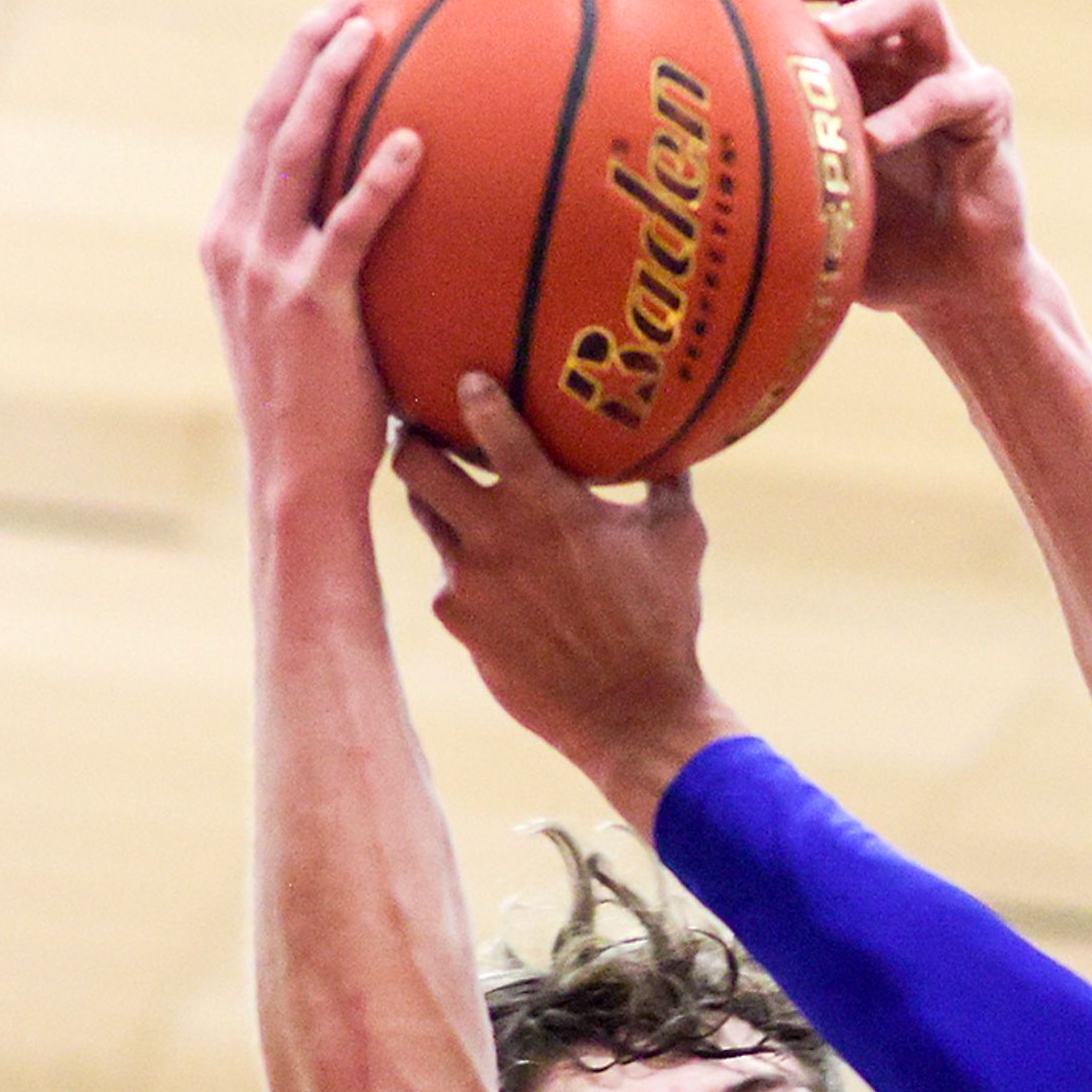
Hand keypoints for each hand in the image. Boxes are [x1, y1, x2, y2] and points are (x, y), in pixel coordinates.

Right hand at [204, 0, 421, 505]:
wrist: (298, 473)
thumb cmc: (322, 404)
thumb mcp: (311, 318)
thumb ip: (330, 262)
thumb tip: (393, 223)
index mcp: (230, 238)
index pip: (260, 137)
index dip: (292, 73)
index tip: (331, 25)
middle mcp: (235, 241)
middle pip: (268, 121)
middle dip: (305, 52)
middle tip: (351, 3)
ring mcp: (267, 269)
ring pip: (294, 151)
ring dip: (330, 84)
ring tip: (372, 35)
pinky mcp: (312, 303)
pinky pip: (347, 226)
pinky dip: (378, 180)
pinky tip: (412, 144)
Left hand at [395, 377, 738, 802]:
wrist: (630, 710)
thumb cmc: (662, 620)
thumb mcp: (679, 539)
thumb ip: (668, 482)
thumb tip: (677, 442)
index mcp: (545, 501)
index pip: (484, 422)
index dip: (468, 394)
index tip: (465, 381)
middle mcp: (493, 532)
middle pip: (414, 463)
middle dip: (412, 441)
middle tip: (421, 432)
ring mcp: (467, 578)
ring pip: (423, 516)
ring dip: (433, 500)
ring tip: (448, 493)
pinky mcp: (456, 619)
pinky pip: (448, 577)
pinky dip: (465, 567)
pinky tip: (488, 573)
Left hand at [778, 0, 1028, 330]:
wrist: (952, 290)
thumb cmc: (875, 244)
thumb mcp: (810, 205)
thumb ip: (762, 182)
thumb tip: (669, 195)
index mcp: (858, 64)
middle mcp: (901, 54)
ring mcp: (948, 73)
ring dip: (873, 9)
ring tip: (837, 39)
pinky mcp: (989, 112)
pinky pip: (956, 91)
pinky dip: (914, 110)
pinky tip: (875, 139)